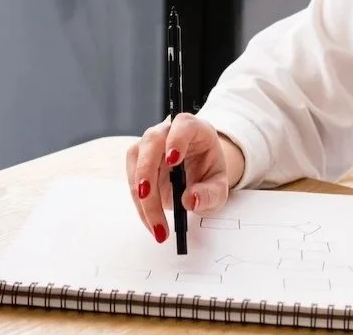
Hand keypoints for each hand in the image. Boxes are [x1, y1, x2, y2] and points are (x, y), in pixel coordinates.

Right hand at [125, 114, 228, 243]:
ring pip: (136, 164)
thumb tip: (191, 200)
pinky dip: (141, 205)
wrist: (198, 173)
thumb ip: (211, 193)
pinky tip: (152, 222)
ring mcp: (148, 145)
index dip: (176, 139)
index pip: (183, 125)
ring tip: (158, 226)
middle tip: (148, 197)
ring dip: (142, 198)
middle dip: (147, 172)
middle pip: (151, 144)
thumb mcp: (219, 185)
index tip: (173, 160)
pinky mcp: (137, 161)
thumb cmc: (207, 171)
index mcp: (194, 129)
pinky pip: (133, 182)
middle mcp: (167, 132)